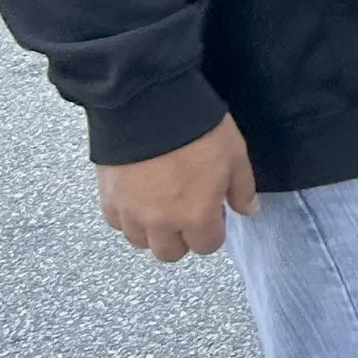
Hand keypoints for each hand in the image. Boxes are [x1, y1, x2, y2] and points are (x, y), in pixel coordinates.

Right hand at [97, 113, 257, 263]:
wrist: (150, 105)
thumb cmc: (197, 128)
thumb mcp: (235, 155)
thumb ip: (242, 189)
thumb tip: (249, 210)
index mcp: (196, 216)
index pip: (207, 246)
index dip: (213, 230)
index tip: (212, 211)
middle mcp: (161, 222)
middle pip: (170, 253)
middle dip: (182, 237)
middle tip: (186, 211)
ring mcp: (131, 212)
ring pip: (141, 242)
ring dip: (152, 230)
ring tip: (160, 204)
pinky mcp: (108, 198)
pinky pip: (117, 223)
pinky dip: (127, 217)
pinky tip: (138, 198)